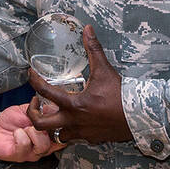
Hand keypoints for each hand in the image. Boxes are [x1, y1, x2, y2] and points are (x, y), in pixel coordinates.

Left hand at [0, 103, 64, 161]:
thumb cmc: (11, 121)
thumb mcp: (29, 110)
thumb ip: (42, 108)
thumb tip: (54, 105)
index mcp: (48, 136)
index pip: (64, 136)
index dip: (63, 126)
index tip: (56, 115)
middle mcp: (43, 146)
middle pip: (58, 141)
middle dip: (48, 126)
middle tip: (38, 119)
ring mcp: (32, 153)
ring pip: (43, 145)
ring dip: (33, 132)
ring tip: (25, 128)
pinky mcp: (19, 155)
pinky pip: (25, 145)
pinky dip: (20, 135)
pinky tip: (16, 133)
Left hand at [26, 25, 131, 143]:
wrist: (139, 115)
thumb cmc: (121, 94)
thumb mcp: (104, 69)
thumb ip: (93, 49)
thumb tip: (87, 29)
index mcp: (74, 104)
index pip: (45, 91)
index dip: (33, 80)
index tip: (31, 74)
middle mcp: (74, 121)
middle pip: (40, 124)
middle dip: (33, 114)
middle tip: (36, 103)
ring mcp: (82, 132)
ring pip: (57, 135)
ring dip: (53, 125)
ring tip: (55, 114)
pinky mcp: (91, 139)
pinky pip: (75, 138)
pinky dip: (72, 130)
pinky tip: (76, 120)